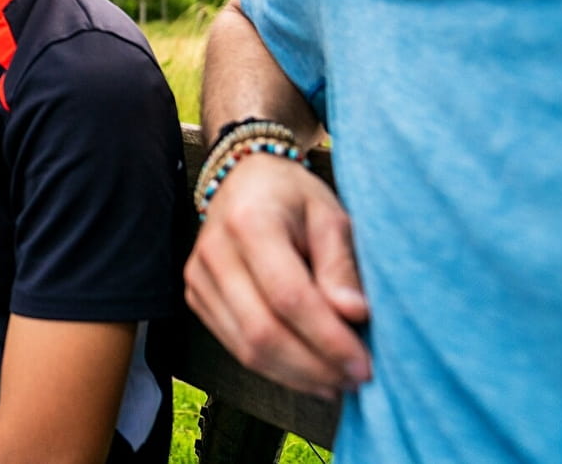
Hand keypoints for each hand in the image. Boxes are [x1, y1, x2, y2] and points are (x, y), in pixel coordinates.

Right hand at [185, 154, 371, 399]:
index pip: (288, 296)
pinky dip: (276, 368)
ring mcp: (198, 276)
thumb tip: (354, 315)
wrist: (245, 178)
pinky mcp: (196, 296)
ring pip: (246, 348)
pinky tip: (309, 373)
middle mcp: (215, 251)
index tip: (365, 364)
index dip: (328, 338)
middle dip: (314, 366)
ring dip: (297, 375)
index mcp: (250, 222)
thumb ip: (341, 266)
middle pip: (262, 330)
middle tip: (356, 379)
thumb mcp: (330, 216)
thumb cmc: (294, 196)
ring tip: (338, 382)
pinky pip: (235, 346)